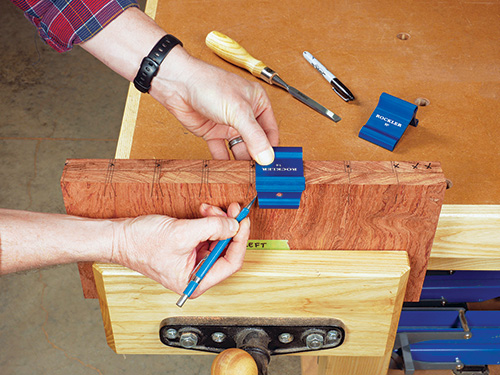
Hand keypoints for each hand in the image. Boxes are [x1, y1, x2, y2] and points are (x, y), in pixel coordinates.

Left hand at [80, 8, 278, 164]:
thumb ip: (254, 136)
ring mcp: (228, 124)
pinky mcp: (213, 133)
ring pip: (239, 148)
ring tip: (244, 176)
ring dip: (240, 161)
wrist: (178, 84)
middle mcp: (244, 114)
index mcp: (258, 103)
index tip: (272, 166)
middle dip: (256, 157)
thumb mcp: (238, 111)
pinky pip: (221, 151)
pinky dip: (224, 162)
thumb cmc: (209, 85)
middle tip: (258, 175)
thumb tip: (267, 157)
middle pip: (255, 142)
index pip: (271, 131)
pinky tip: (227, 171)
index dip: (272, 148)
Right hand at [111, 202, 249, 296]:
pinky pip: (207, 235)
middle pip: (226, 250)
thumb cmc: (141, 244)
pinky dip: (208, 222)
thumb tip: (235, 226)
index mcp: (196, 282)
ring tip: (210, 209)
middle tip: (232, 209)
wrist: (119, 237)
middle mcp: (197, 275)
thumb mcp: (182, 233)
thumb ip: (212, 228)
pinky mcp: (188, 249)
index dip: (240, 240)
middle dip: (229, 227)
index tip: (243, 222)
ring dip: (218, 222)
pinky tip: (204, 212)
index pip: (231, 263)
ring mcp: (193, 262)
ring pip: (218, 240)